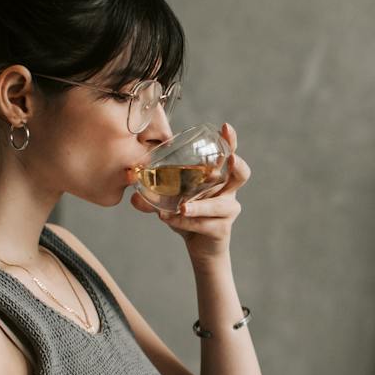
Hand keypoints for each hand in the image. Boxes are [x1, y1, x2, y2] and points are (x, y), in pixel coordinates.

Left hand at [131, 123, 249, 257]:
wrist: (199, 246)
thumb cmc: (189, 217)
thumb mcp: (169, 204)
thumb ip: (151, 200)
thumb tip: (133, 197)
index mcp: (217, 178)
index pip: (227, 154)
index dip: (229, 140)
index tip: (225, 127)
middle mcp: (227, 192)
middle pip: (241, 175)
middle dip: (237, 165)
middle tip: (229, 159)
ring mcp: (228, 210)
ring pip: (219, 205)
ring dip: (200, 206)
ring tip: (182, 207)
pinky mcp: (222, 229)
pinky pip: (205, 223)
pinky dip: (186, 221)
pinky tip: (170, 220)